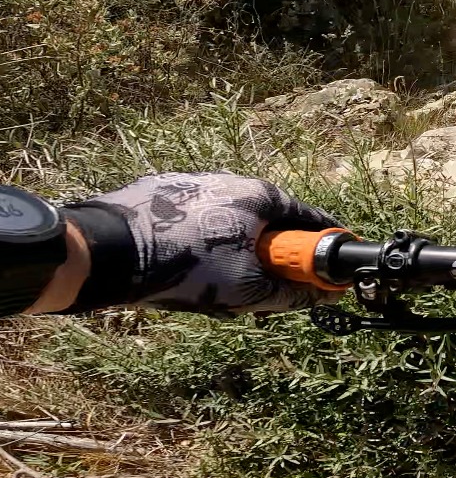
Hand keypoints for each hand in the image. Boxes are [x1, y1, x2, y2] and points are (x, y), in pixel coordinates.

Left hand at [75, 173, 343, 313]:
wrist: (106, 252)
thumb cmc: (184, 267)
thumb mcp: (244, 291)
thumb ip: (290, 294)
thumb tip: (321, 297)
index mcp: (260, 195)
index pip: (310, 219)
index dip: (323, 247)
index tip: (327, 269)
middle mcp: (230, 180)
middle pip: (268, 221)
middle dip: (272, 255)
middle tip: (266, 285)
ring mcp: (192, 184)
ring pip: (229, 220)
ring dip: (233, 249)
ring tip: (215, 283)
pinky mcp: (160, 192)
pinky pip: (194, 219)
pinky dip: (200, 241)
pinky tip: (183, 267)